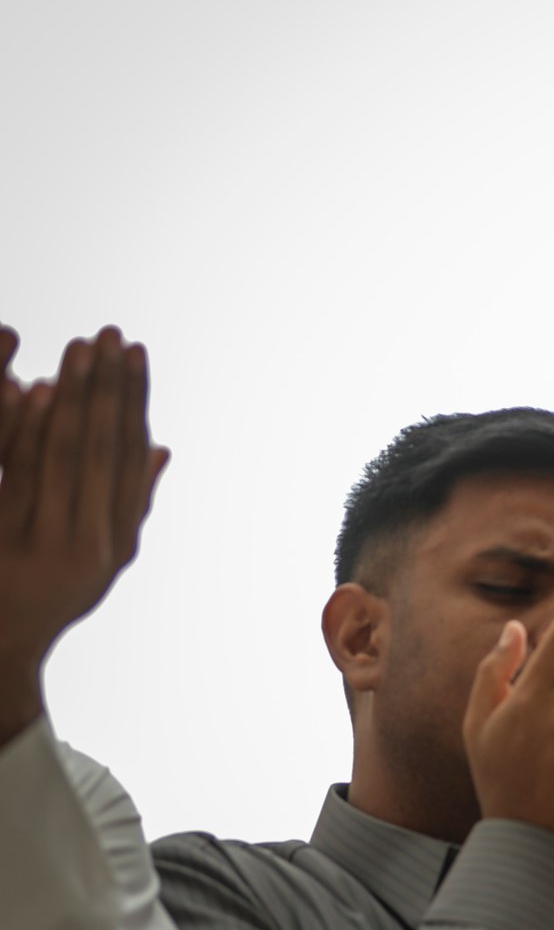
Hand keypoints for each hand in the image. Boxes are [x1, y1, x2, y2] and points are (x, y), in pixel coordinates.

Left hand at [0, 325, 169, 743]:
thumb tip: (162, 448)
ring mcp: (38, 543)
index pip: (130, 458)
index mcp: (113, 541)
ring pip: (60, 457)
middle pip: (99, 451)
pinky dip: (24, 430)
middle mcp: (84, 542)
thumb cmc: (48, 594)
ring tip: (77, 349)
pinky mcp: (0, 542)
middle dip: (107, 388)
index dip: (135, 403)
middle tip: (108, 334)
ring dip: (71, 398)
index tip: (136, 354)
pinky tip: (32, 391)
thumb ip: (130, 504)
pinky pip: (15, 476)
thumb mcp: (100, 560)